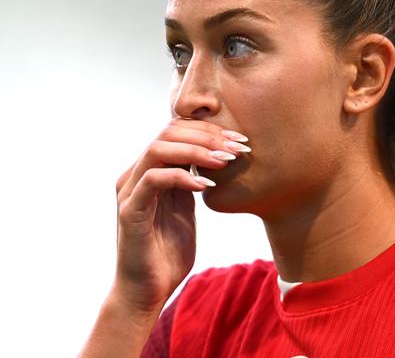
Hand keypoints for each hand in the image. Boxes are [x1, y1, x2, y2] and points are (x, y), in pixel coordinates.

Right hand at [111, 117, 247, 312]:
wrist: (148, 290)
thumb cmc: (168, 250)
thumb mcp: (185, 206)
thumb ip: (191, 180)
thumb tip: (215, 156)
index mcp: (149, 170)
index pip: (176, 130)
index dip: (209, 130)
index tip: (240, 140)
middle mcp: (135, 175)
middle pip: (168, 132)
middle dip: (208, 136)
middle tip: (237, 148)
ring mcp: (129, 191)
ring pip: (158, 149)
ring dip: (197, 151)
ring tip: (225, 162)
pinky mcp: (129, 211)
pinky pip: (153, 180)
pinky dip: (182, 177)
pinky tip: (206, 186)